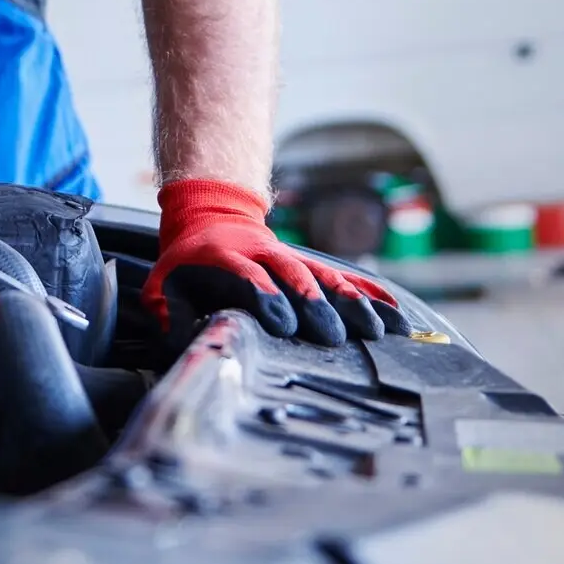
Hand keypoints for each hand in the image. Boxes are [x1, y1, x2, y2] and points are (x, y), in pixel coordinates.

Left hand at [141, 178, 410, 346]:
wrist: (211, 217)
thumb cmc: (188, 265)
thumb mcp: (165, 285)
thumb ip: (170, 315)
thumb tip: (181, 346)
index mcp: (225, 259)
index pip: (248, 278)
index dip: (265, 298)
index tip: (283, 324)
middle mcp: (265, 257)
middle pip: (294, 277)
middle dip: (315, 305)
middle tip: (334, 336)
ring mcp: (293, 260)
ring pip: (326, 278)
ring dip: (353, 303)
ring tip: (379, 331)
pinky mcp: (313, 267)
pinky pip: (347, 278)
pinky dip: (372, 295)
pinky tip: (398, 315)